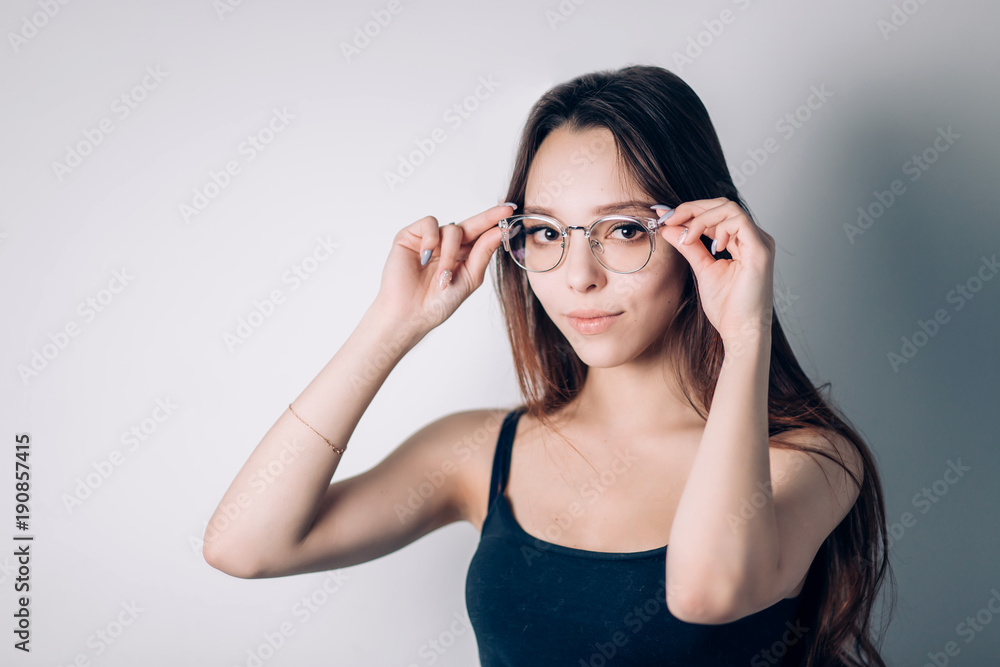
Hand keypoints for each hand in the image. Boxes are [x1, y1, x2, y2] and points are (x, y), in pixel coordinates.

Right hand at [373, 203, 512, 338]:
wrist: (410, 314)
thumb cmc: (438, 302)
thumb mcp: (469, 278)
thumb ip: (483, 253)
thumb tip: (499, 231)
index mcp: (463, 255)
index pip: (482, 234)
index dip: (495, 222)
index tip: (512, 211)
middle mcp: (447, 244)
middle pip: (471, 224)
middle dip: (488, 218)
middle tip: (504, 212)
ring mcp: (429, 239)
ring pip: (452, 229)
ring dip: (450, 253)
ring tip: (443, 276)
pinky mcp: (410, 235)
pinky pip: (429, 224)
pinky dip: (431, 239)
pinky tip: (425, 257)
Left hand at [654, 198, 775, 343]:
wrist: (740, 331)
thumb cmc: (727, 307)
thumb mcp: (702, 268)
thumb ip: (688, 246)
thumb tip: (668, 228)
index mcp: (742, 242)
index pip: (717, 213)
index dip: (690, 211)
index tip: (665, 218)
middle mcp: (753, 238)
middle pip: (723, 205)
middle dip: (692, 209)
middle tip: (669, 219)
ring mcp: (759, 242)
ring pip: (729, 208)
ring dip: (701, 218)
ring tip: (687, 237)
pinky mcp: (760, 250)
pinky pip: (738, 221)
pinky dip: (717, 227)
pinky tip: (709, 246)